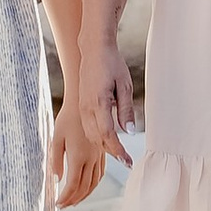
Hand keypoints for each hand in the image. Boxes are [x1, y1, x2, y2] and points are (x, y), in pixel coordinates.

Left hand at [50, 101, 105, 209]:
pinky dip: (93, 184)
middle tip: (64, 206)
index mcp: (78, 157)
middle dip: (74, 200)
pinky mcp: (101, 151)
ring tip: (74, 201)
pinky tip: (87, 186)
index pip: (73, 185)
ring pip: (94, 183)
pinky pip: (100, 174)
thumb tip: (57, 178)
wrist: (84, 102)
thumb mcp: (56, 138)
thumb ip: (55, 160)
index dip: (65, 198)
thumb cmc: (66, 118)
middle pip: (84, 188)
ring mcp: (98, 156)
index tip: (57, 204)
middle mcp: (91, 159)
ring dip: (85, 195)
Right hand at [80, 43, 136, 168]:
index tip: (128, 161)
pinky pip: (88, 128)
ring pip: (91, 136)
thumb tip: (130, 131)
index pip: (108, 134)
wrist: (94, 50)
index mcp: (99, 102)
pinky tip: (108, 139)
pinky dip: (98, 138)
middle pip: (98, 139)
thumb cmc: (112, 64)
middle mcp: (87, 108)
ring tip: (119, 152)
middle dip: (112, 151)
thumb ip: (126, 110)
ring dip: (104, 146)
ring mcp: (82, 108)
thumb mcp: (125, 85)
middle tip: (127, 160)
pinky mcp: (81, 106)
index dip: (118, 150)